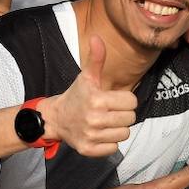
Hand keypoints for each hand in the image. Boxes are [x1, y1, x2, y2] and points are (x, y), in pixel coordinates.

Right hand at [39, 35, 136, 156]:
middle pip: (130, 119)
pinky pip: (114, 148)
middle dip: (123, 114)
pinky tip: (99, 134)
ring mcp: (91, 136)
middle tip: (110, 111)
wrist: (55, 119)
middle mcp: (94, 119)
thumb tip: (96, 37)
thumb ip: (96, 59)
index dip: (125, 100)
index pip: (132, 102)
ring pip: (124, 134)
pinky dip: (109, 143)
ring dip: (117, 128)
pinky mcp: (88, 150)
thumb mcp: (87, 77)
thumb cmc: (77, 96)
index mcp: (97, 100)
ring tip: (105, 122)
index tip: (113, 99)